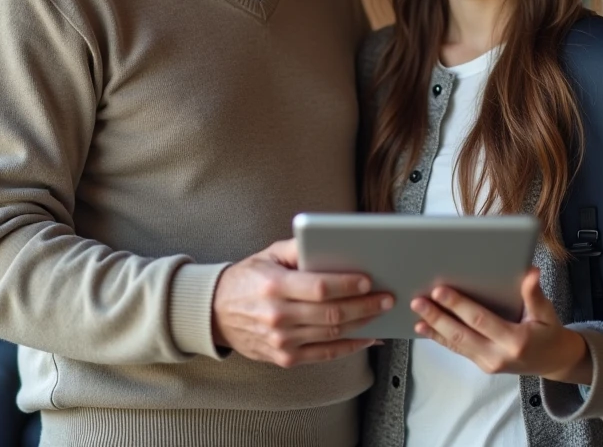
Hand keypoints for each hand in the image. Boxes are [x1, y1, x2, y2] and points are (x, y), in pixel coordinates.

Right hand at [212, 238, 393, 367]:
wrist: (215, 314)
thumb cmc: (246, 280)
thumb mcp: (268, 255)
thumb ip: (299, 248)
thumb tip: (332, 244)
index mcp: (274, 286)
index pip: (319, 288)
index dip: (347, 286)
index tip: (368, 281)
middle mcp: (277, 316)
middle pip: (331, 314)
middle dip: (365, 306)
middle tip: (386, 298)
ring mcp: (281, 341)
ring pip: (332, 335)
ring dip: (362, 324)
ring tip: (380, 313)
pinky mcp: (285, 358)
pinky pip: (325, 354)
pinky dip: (350, 346)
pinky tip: (366, 336)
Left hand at [411, 267, 592, 383]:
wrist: (553, 361)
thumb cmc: (549, 332)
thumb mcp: (546, 313)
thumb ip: (535, 294)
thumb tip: (530, 273)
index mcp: (515, 340)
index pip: (480, 320)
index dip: (458, 305)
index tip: (440, 290)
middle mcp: (498, 355)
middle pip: (461, 334)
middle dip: (437, 316)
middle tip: (418, 301)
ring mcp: (488, 363)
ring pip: (455, 343)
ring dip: (433, 327)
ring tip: (416, 313)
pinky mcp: (482, 365)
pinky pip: (457, 350)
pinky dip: (439, 339)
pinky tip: (423, 329)